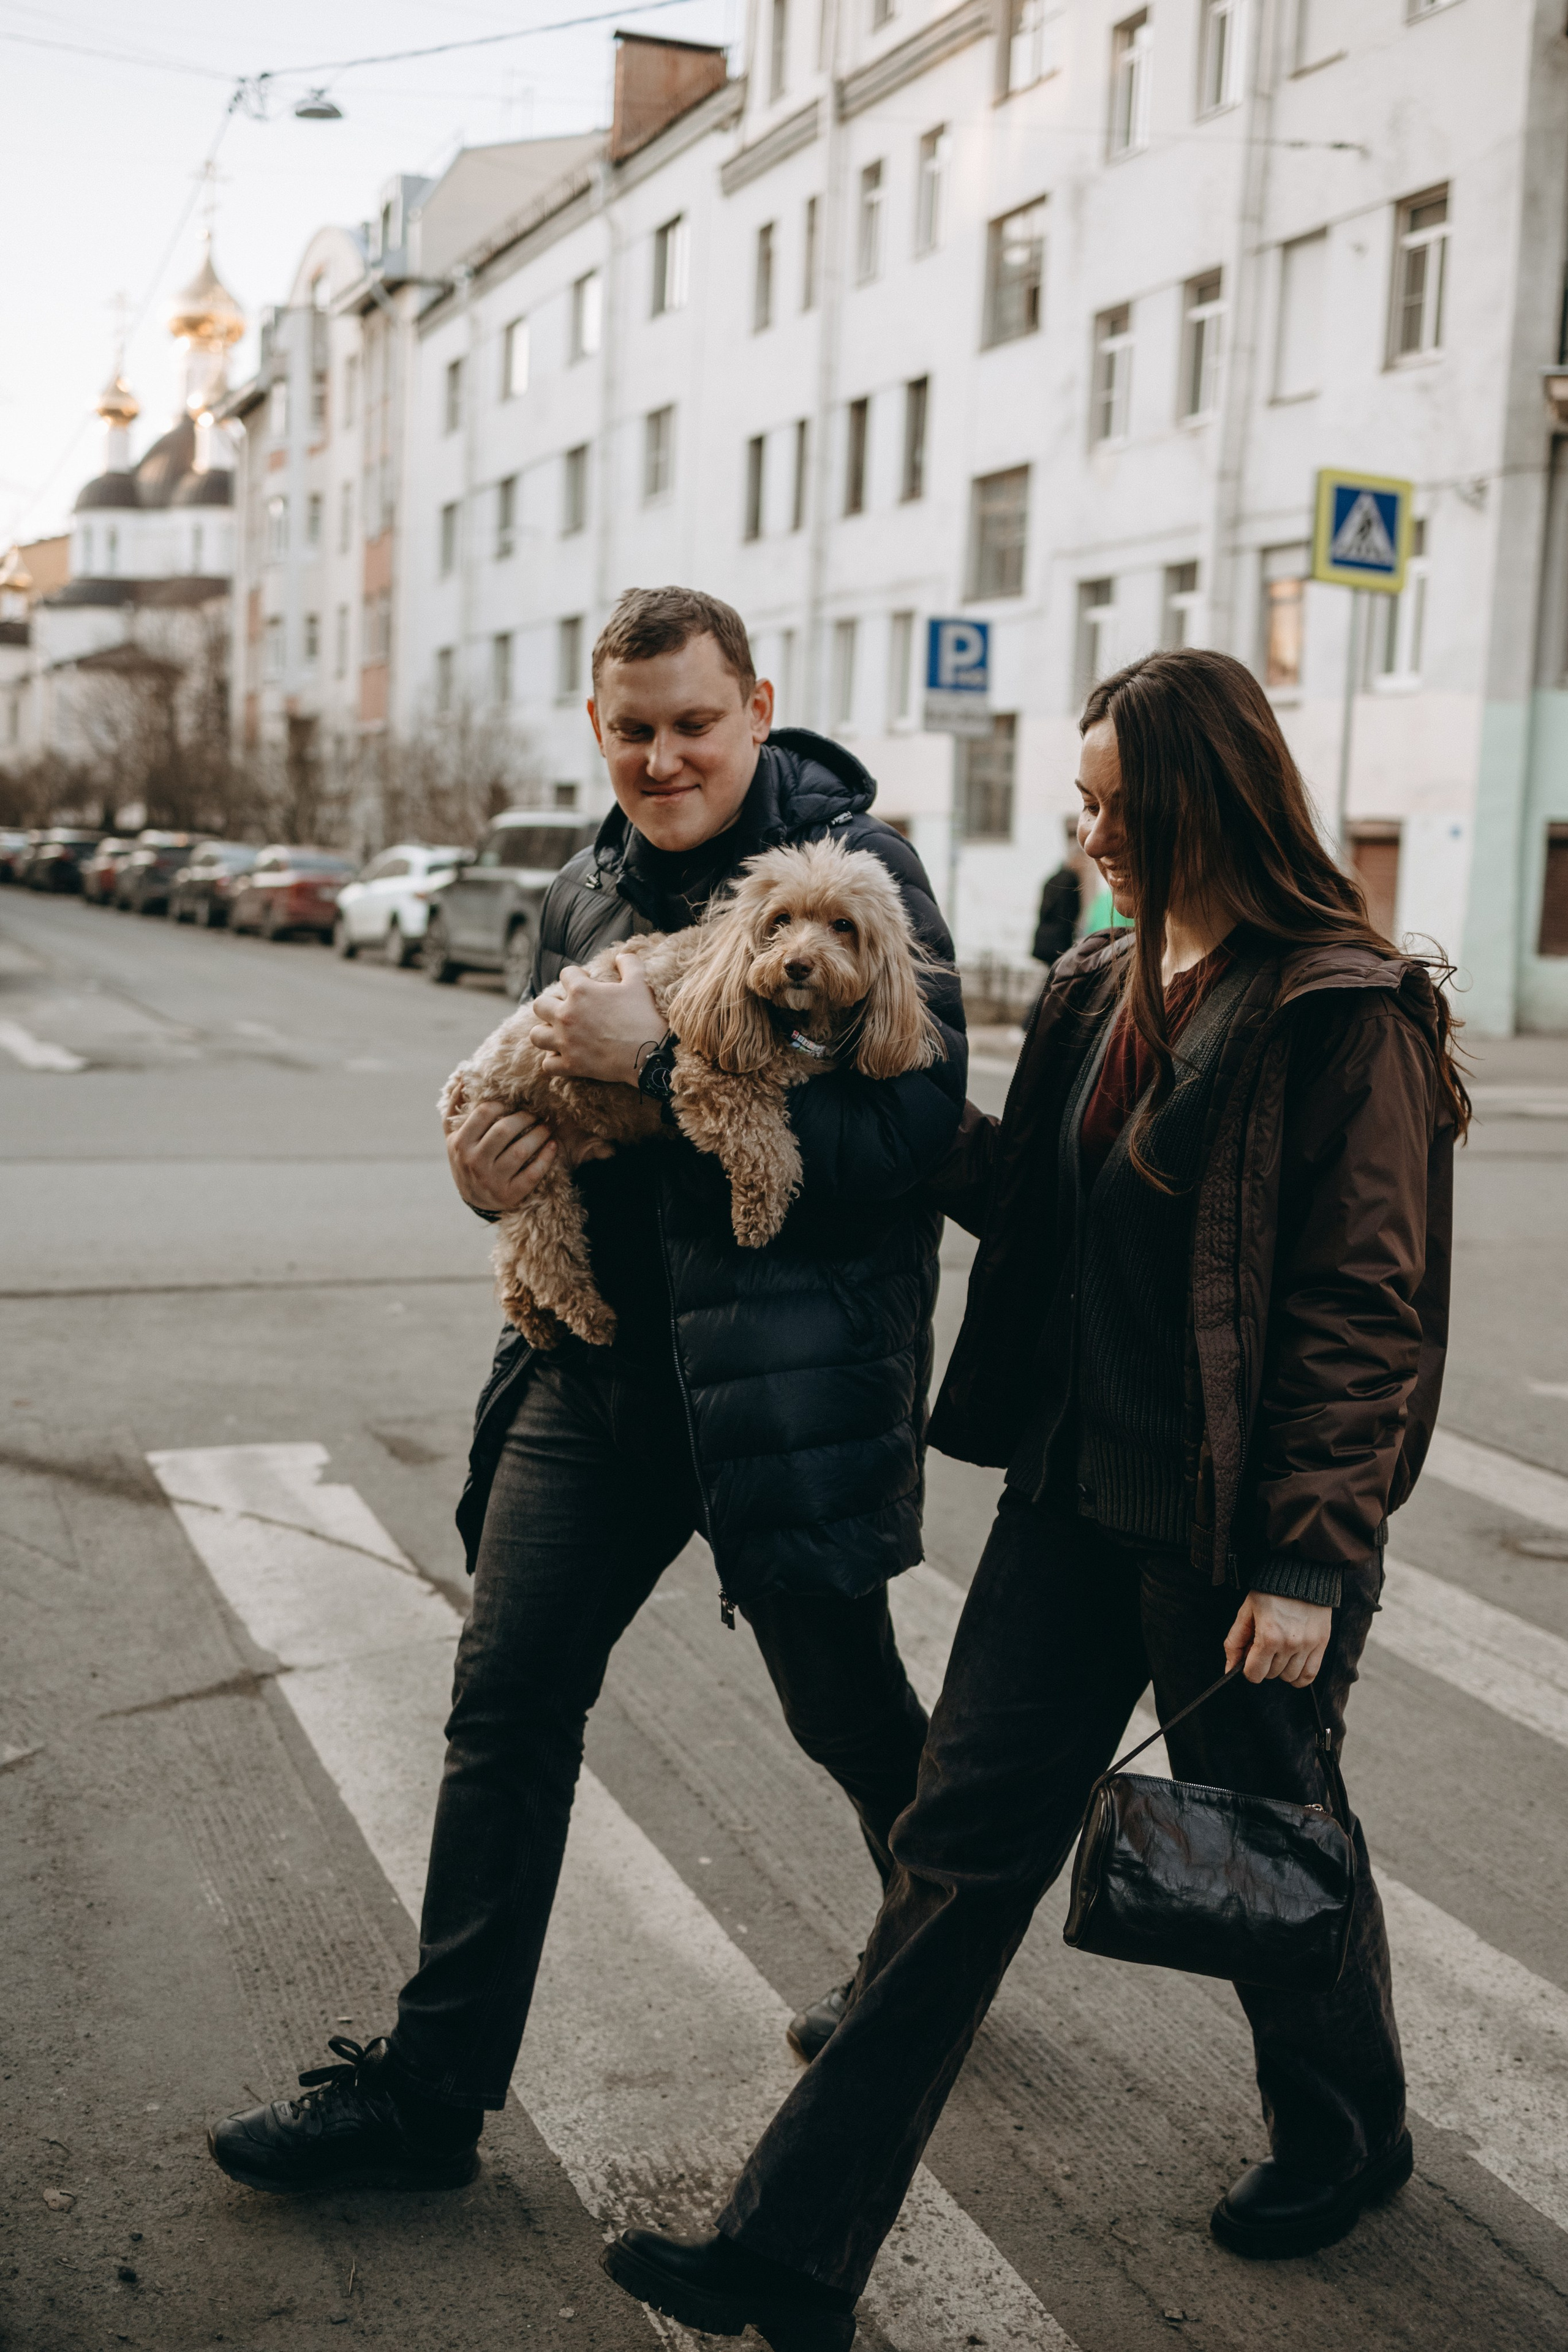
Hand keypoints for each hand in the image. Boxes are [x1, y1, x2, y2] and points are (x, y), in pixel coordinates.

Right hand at [445, 1096, 611, 1214]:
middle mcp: (474, 1162)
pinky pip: (533, 1173)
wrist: (474, 1199)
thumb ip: (453, 1109)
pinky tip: (553, 1146)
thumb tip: (462, 1077)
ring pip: (521, 1151)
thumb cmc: (466, 1159)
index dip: (502, 1105)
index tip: (512, 1105)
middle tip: (536, 1114)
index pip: (484, 1113)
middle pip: (504, 1130)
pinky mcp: (510, 1194)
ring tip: (547, 1127)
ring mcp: (492, 1180)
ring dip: (539, 1135)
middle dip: (525, 1117)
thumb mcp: (453, 1137)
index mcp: (460, 1144)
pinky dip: (546, 1157)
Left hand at [530, 955, 663, 1084]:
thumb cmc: (644, 1016)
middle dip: (551, 1005)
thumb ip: (629, 964)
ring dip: (546, 1033)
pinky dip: (555, 1061)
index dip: (577, 975)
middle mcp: (566, 1015)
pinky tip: (566, 1057)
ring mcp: (566, 1042)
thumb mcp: (640, 983)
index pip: (566, 974)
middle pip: (540, 1005)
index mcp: (581, 991)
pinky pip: (548, 1064)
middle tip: (568, 1010)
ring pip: (536, 1035)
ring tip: (559, 1033)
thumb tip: (621, 956)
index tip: (588, 982)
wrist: (651, 1054)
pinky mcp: (571, 1065)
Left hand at [1223, 1592, 1331, 1687]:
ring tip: (1280, 1651)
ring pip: (1290, 1677)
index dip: (1248, 1668)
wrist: (1301, 1573)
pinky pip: (1310, 1675)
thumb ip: (1235, 1642)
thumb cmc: (1270, 1592)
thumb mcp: (1246, 1612)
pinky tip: (1293, 1665)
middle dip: (1264, 1665)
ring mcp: (1308, 1645)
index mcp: (1268, 1637)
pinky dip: (1300, 1676)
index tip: (1250, 1658)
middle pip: (1272, 1675)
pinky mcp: (1322, 1643)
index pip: (1255, 1674)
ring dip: (1281, 1669)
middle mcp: (1289, 1644)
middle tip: (1265, 1647)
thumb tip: (1229, 1669)